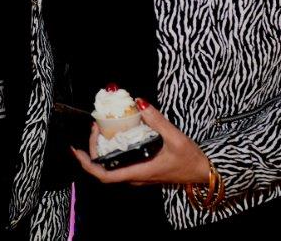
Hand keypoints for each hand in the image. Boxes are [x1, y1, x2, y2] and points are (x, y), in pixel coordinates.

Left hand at [72, 100, 209, 185]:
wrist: (203, 172)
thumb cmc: (190, 160)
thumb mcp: (175, 138)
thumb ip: (157, 120)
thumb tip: (140, 103)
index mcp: (140, 171)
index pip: (105, 175)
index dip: (88, 164)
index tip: (77, 151)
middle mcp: (136, 176)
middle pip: (105, 168)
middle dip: (94, 148)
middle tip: (95, 127)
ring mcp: (139, 174)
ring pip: (112, 165)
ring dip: (103, 148)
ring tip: (101, 128)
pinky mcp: (142, 169)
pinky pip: (121, 162)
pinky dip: (114, 149)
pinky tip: (116, 135)